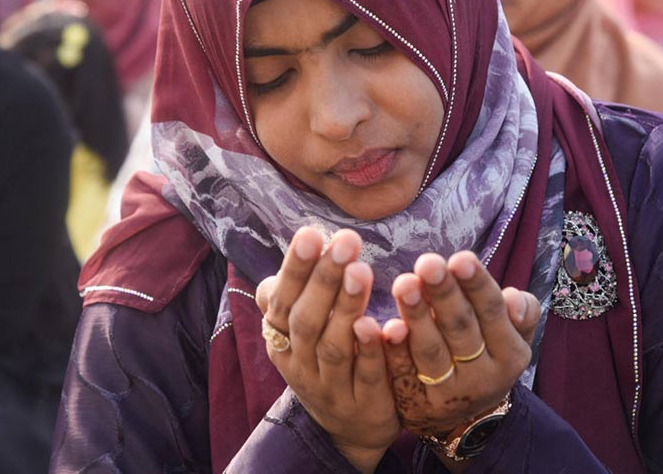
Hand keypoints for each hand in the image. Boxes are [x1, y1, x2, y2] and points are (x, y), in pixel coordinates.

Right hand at [255, 227, 400, 473]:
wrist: (350, 429)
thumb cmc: (326, 359)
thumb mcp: (302, 327)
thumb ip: (300, 287)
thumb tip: (302, 238)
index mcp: (282, 338)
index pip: (282, 299)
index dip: (296, 268)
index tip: (312, 233)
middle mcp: (300, 362)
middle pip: (306, 320)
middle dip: (323, 279)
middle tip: (346, 241)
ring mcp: (330, 387)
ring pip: (333, 346)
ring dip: (346, 307)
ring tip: (361, 271)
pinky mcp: (363, 404)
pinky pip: (367, 376)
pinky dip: (371, 350)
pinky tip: (381, 324)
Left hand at [381, 251, 540, 440]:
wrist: (466, 415)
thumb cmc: (487, 352)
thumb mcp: (512, 336)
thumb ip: (521, 313)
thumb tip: (513, 298)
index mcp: (509, 355)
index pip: (492, 312)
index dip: (476, 285)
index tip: (461, 258)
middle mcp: (482, 378)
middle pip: (461, 329)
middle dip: (444, 294)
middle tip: (428, 263)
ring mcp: (448, 394)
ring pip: (430, 351)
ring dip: (416, 316)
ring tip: (404, 283)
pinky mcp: (416, 405)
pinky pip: (402, 374)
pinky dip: (393, 350)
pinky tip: (384, 326)